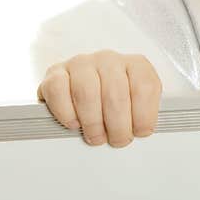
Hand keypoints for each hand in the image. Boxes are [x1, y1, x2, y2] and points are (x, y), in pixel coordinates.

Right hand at [36, 50, 162, 146]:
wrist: (79, 84)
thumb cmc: (113, 96)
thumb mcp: (136, 100)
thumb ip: (143, 112)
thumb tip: (143, 132)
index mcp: (135, 64)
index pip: (144, 87)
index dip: (143, 115)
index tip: (141, 131)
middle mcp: (109, 59)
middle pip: (116, 94)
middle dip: (118, 125)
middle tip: (118, 140)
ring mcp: (81, 64)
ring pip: (87, 94)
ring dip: (93, 123)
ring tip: (97, 136)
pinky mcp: (56, 73)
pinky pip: (58, 92)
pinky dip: (67, 113)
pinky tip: (75, 123)